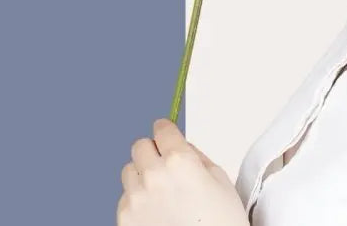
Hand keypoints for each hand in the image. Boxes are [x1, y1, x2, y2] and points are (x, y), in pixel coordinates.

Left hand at [117, 118, 248, 225]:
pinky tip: (156, 212)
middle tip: (165, 165)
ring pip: (129, 171)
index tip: (165, 132)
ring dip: (142, 175)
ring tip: (161, 194)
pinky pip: (125, 197)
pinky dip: (137, 200)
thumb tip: (183, 148)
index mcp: (180, 162)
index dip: (166, 131)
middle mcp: (153, 175)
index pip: (162, 129)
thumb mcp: (221, 182)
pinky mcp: (125, 217)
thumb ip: (197, 158)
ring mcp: (136, 197)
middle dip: (152, 152)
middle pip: (140, 146)